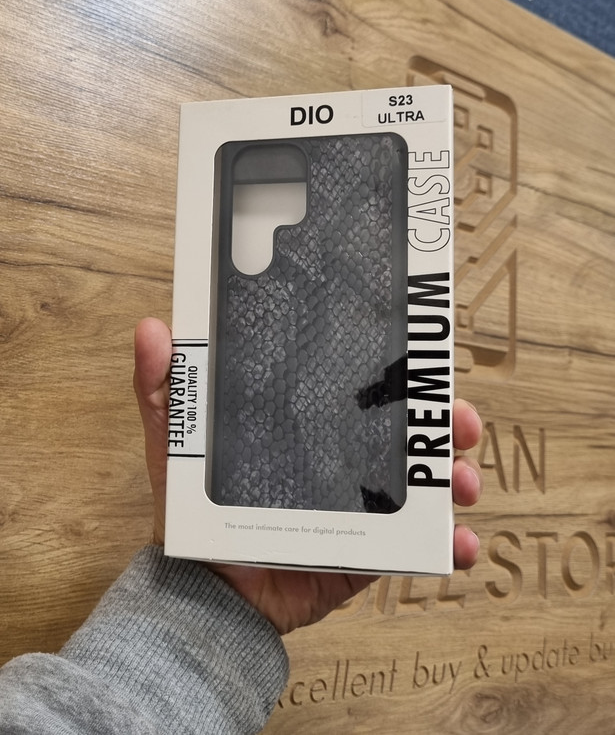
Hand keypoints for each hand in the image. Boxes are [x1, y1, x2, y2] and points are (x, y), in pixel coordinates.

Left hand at [134, 317, 482, 634]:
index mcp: (310, 429)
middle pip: (408, 432)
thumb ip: (161, 390)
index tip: (428, 361)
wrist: (203, 596)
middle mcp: (343, 462)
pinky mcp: (371, 553)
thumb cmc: (191, 512)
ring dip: (458, 478)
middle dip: (445, 423)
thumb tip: (152, 329)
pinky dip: (449, 544)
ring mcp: (362, 509)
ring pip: (425, 485)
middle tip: (461, 421)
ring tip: (466, 482)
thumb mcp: (174, 443)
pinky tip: (461, 543)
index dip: (404, 375)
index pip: (365, 391)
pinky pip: (419, 547)